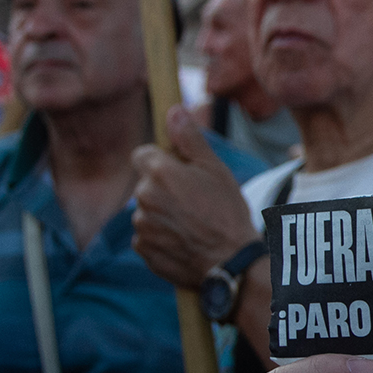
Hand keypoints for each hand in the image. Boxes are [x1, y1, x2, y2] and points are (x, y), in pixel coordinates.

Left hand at [132, 105, 258, 287]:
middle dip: (164, 188)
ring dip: (163, 213)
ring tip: (193, 223)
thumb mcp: (216, 170)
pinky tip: (185, 240)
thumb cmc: (228, 213)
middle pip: (146, 183)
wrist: (231, 263)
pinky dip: (162, 236)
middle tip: (195, 200)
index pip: (142, 154)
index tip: (181, 171)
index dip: (162, 160)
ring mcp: (141, 225)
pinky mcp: (143, 250)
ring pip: (147, 210)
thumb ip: (190, 139)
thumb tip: (174, 110)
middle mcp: (143, 197)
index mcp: (159, 173)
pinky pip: (147, 235)